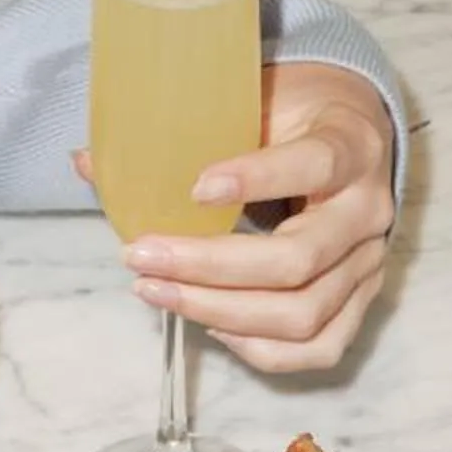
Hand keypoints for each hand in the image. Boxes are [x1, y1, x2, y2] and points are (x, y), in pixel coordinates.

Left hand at [94, 63, 398, 372]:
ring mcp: (369, 263)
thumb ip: (180, 130)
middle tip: (141, 258)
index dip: (255, 180)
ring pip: (303, 315)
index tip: (194, 189)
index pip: (314, 166)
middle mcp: (369, 210)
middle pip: (297, 260)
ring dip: (220, 313)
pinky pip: (319, 348)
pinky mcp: (361, 302)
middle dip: (209, 268)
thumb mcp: (248, 103)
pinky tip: (210, 323)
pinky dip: (259, 348)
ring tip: (157, 293)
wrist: (349, 139)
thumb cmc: (290, 119)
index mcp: (351, 145)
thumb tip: (82, 160)